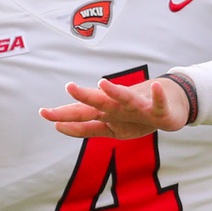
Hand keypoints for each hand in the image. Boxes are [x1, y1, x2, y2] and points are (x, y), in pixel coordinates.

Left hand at [42, 76, 186, 138]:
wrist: (169, 107)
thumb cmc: (136, 116)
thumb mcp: (110, 127)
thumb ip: (86, 127)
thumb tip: (58, 126)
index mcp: (107, 113)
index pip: (81, 114)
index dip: (64, 114)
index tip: (43, 112)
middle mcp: (119, 107)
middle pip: (100, 103)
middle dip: (85, 96)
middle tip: (69, 87)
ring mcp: (139, 107)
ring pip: (126, 98)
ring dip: (115, 91)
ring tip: (103, 83)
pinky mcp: (158, 110)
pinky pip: (158, 103)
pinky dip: (157, 95)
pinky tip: (155, 86)